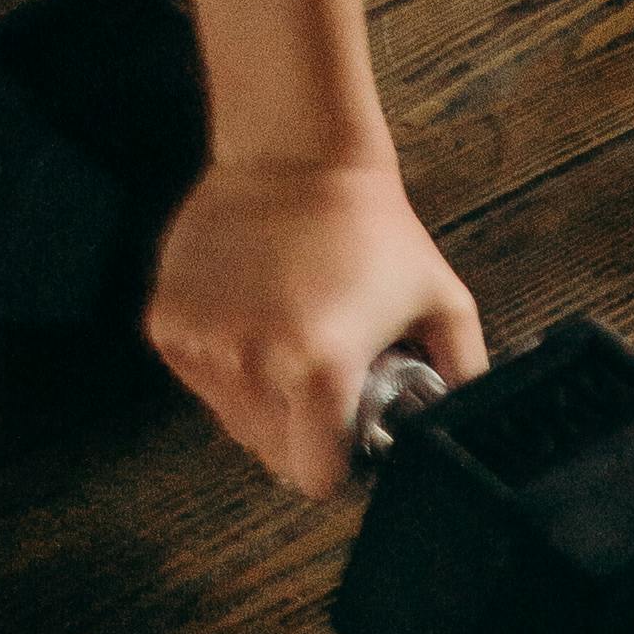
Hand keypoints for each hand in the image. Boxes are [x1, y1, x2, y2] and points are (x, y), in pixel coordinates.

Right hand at [146, 153, 487, 496]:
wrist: (294, 155)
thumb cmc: (368, 225)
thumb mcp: (442, 302)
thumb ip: (463, 375)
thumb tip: (465, 425)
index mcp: (318, 372)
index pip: (314, 478)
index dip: (336, 466)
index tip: (345, 442)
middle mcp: (250, 365)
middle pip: (273, 456)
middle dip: (302, 433)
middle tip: (324, 380)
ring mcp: (202, 346)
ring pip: (234, 422)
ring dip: (263, 402)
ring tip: (291, 341)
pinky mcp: (168, 325)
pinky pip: (201, 380)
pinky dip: (226, 367)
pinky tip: (253, 320)